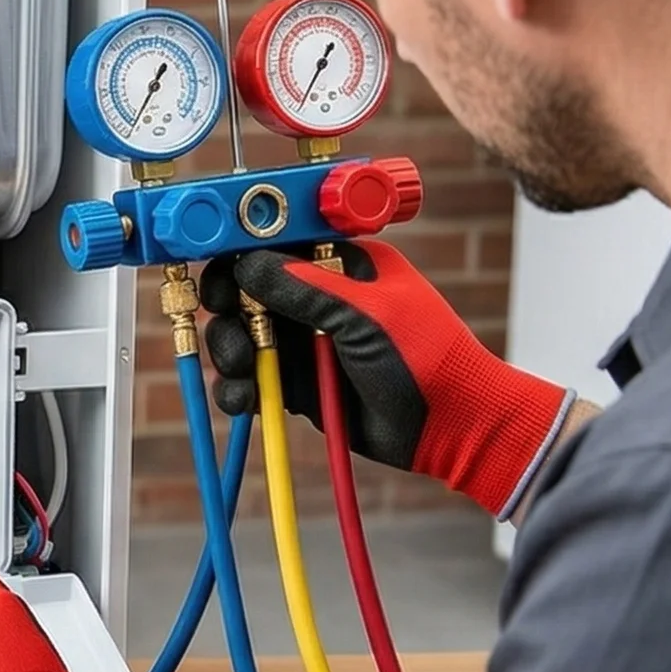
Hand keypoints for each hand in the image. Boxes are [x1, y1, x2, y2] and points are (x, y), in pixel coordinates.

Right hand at [201, 242, 570, 515]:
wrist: (452, 425)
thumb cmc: (426, 356)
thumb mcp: (367, 315)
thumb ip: (306, 288)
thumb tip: (246, 264)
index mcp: (339, 264)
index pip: (275, 246)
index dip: (239, 257)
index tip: (218, 278)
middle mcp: (317, 298)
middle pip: (246, 291)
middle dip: (228, 310)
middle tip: (226, 326)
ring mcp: (306, 340)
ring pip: (242, 335)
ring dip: (229, 351)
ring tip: (240, 372)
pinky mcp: (298, 382)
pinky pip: (253, 378)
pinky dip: (239, 388)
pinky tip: (242, 399)